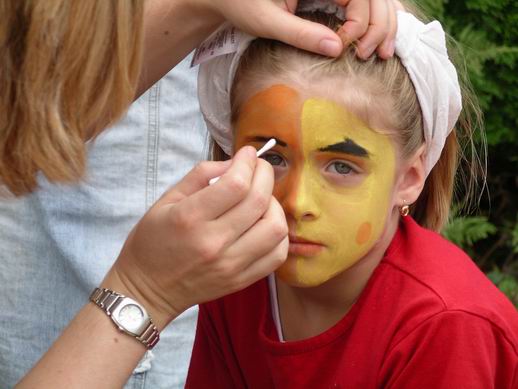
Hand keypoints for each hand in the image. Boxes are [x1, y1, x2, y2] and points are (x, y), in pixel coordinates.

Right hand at [106, 146, 288, 327]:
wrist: (147, 289)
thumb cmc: (153, 241)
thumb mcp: (166, 199)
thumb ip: (201, 175)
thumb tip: (236, 163)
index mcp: (190, 218)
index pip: (236, 184)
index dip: (248, 162)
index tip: (247, 154)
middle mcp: (214, 242)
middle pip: (259, 201)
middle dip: (265, 175)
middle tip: (259, 169)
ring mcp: (230, 265)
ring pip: (275, 228)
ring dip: (274, 205)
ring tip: (261, 199)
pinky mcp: (241, 281)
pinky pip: (277, 254)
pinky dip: (278, 234)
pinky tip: (264, 224)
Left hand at [198, 0, 399, 57]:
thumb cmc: (242, 4)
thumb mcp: (268, 21)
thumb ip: (300, 33)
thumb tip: (336, 49)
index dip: (361, 21)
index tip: (346, 46)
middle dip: (379, 24)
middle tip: (372, 55)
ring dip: (383, 24)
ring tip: (382, 53)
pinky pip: (361, 3)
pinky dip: (374, 20)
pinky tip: (378, 40)